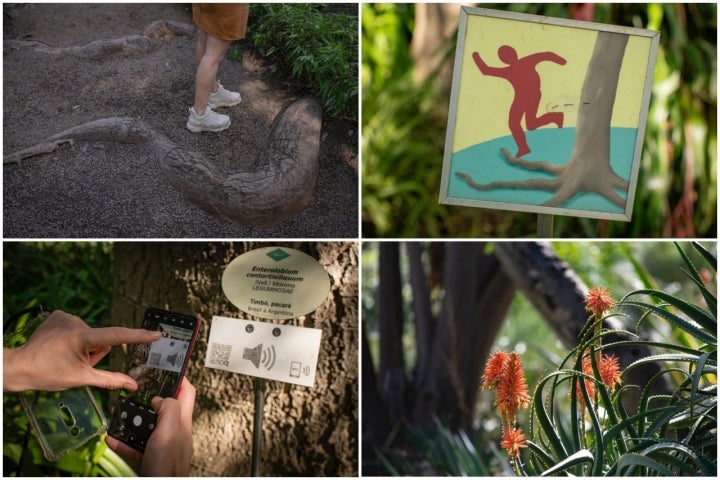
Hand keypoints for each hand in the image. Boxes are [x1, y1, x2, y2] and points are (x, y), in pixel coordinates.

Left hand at [3, 310, 161, 391]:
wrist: (18, 367)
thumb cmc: (48, 375)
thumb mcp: (82, 379)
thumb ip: (111, 380)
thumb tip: (133, 385)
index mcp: (83, 338)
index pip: (118, 336)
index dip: (139, 336)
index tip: (157, 334)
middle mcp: (77, 322)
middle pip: (101, 340)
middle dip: (95, 352)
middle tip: (77, 363)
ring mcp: (66, 316)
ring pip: (90, 334)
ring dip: (84, 346)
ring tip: (66, 355)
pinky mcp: (58, 314)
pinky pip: (78, 327)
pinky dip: (73, 337)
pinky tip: (60, 346)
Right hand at [106, 378, 195, 475]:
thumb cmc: (167, 464)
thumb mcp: (171, 429)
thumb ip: (169, 408)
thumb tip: (161, 398)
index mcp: (182, 422)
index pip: (187, 392)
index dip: (178, 378)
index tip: (164, 368)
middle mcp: (174, 433)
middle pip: (163, 409)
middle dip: (147, 400)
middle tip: (132, 393)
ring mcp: (162, 448)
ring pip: (146, 428)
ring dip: (131, 422)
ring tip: (117, 415)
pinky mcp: (149, 462)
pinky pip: (134, 448)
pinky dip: (122, 443)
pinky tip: (111, 439)